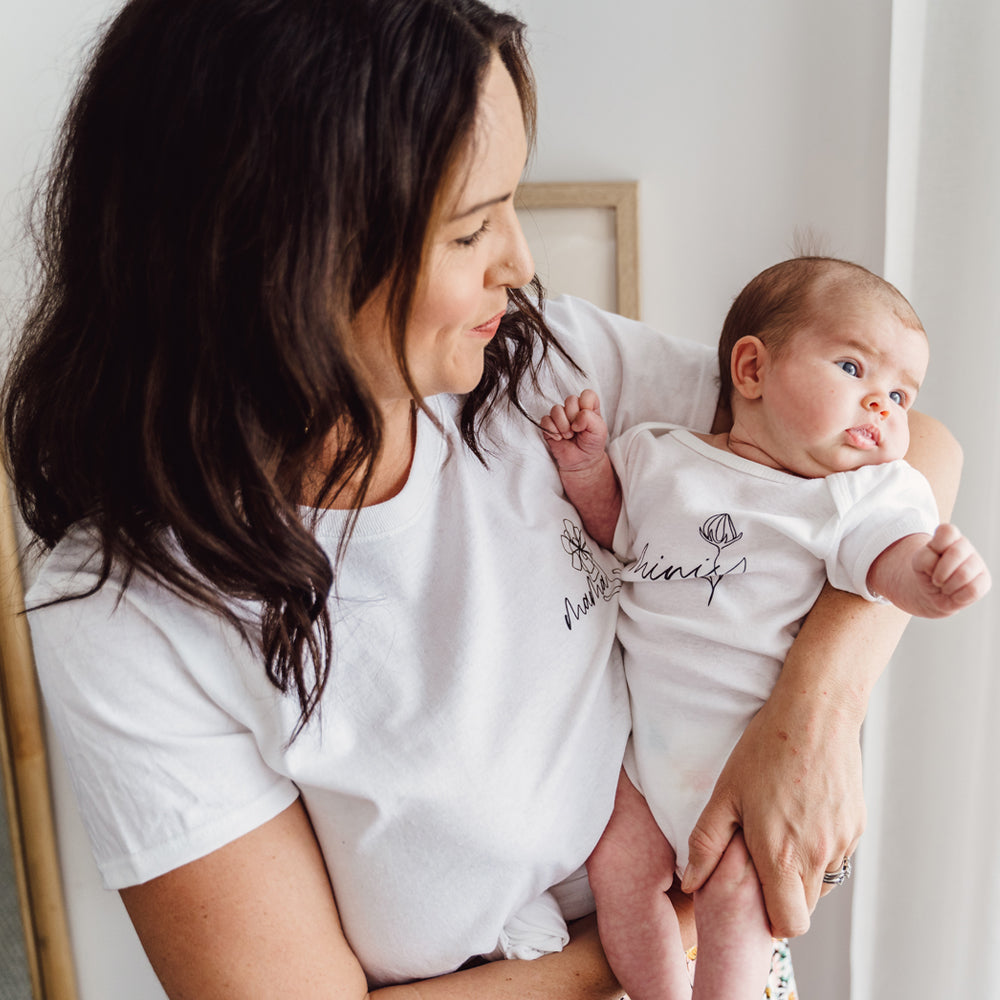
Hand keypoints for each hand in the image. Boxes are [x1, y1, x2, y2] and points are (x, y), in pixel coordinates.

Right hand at [540, 390, 608, 472]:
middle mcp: (573, 409)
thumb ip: (590, 418)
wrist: (582, 461)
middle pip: (570, 399)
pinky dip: (552, 431)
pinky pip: (545, 420)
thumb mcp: (600, 431)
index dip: (586, 405)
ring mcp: (560, 416)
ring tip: (569, 436)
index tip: (587, 419)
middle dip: (574, 417)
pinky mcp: (549, 425)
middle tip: (577, 430)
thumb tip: (576, 418)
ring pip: (556, 409)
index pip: (587, 394)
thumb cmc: (592, 444)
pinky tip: (559, 438)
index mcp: (588, 406)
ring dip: (563, 426)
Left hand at [681, 686, 864, 937]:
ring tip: (780, 829)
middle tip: (760, 858)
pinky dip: (820, 848)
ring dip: (802, 871)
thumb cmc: (765, 750)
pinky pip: (838, 855)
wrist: (815, 714)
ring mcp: (842, 842)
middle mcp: (818, 857)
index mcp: (782, 856)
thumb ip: (706, 845)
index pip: (789, 925)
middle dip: (783, 895)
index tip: (755, 896)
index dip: (771, 919)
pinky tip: (800, 813)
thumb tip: (691, 882)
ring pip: (823, 882)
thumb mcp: (725, 795)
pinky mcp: (856, 825)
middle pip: (805, 907)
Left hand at [910, 523, 990, 616]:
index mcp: (950, 537)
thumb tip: (943, 565)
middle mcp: (966, 547)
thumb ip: (925, 558)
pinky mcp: (984, 581)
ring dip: (947, 586)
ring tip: (944, 586)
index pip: (948, 531)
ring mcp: (978, 563)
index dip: (935, 546)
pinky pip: (972, 590)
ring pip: (964, 574)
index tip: (930, 556)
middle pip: (956, 552)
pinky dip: (957, 596)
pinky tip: (954, 592)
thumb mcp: (918, 563)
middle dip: (940, 571)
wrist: (932, 592)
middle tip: (936, 578)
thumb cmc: (927, 573)